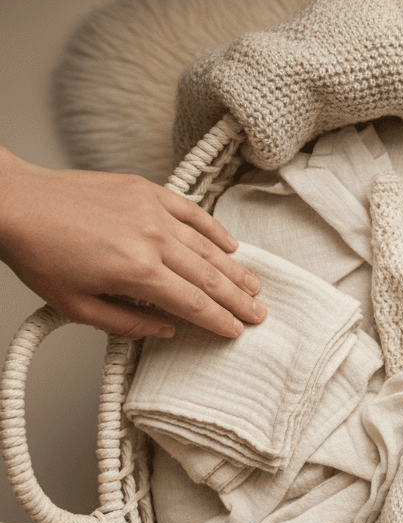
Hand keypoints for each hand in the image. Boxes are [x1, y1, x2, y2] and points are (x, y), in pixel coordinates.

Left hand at [0, 147, 265, 338]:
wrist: (15, 202)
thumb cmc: (39, 252)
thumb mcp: (76, 307)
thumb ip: (127, 322)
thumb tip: (165, 330)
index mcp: (137, 271)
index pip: (193, 304)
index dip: (219, 321)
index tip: (235, 331)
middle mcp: (152, 239)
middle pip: (209, 277)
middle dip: (238, 300)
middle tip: (258, 314)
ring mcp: (152, 212)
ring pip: (208, 247)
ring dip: (234, 269)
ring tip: (253, 286)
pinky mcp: (147, 191)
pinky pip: (192, 212)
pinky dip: (214, 230)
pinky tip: (229, 244)